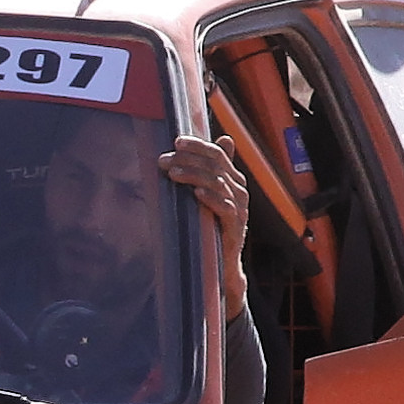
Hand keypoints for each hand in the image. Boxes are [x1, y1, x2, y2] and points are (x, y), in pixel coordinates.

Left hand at [161, 135, 249, 253]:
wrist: (221, 261)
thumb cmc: (210, 223)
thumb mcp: (206, 195)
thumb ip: (202, 172)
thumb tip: (187, 145)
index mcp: (233, 178)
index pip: (217, 154)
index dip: (198, 146)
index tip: (176, 142)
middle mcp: (239, 190)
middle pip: (215, 166)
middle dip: (188, 160)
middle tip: (164, 161)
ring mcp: (240, 208)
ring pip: (218, 183)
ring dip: (194, 175)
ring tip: (173, 174)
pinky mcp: (236, 227)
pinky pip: (226, 208)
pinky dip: (212, 198)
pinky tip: (197, 193)